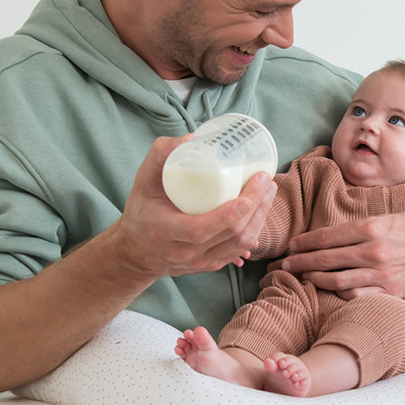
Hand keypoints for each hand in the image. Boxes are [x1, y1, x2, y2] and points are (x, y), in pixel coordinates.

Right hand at [114, 136, 276, 279]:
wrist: (136, 252)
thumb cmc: (140, 212)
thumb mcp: (142, 181)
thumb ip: (161, 156)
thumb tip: (191, 139)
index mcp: (166, 232)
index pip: (203, 228)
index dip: (232, 211)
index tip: (253, 185)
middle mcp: (185, 252)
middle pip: (231, 233)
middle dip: (256, 205)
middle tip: (266, 180)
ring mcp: (199, 262)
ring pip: (239, 244)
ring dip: (260, 217)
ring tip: (268, 192)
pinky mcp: (210, 265)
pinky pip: (238, 251)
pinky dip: (254, 231)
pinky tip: (261, 212)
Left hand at [281, 212, 404, 298]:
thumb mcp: (387, 217)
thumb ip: (360, 227)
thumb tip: (330, 235)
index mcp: (372, 228)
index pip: (327, 236)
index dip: (305, 242)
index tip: (292, 246)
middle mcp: (374, 251)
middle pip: (326, 258)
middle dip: (301, 261)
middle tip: (285, 264)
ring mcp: (382, 273)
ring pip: (337, 280)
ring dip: (315, 279)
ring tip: (303, 277)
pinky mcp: (390, 290)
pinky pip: (357, 295)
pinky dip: (340, 293)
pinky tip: (331, 289)